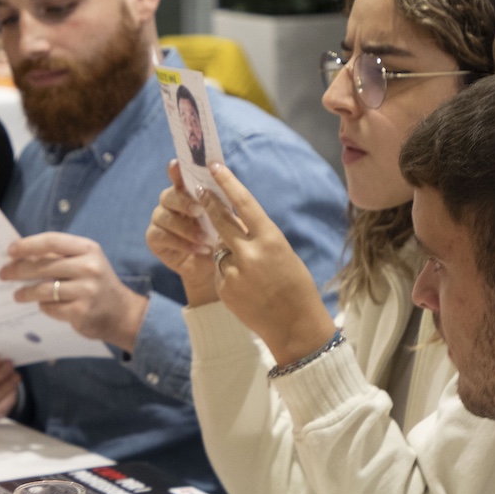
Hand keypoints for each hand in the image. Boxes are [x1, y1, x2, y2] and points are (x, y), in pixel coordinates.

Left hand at [0, 233, 148, 351]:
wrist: (122, 313)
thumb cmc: (96, 284)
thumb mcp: (85, 262)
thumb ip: (59, 256)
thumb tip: (22, 256)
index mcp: (88, 249)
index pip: (52, 241)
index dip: (28, 245)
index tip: (10, 250)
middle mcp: (89, 267)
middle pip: (44, 266)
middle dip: (18, 270)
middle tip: (3, 274)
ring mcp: (86, 290)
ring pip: (44, 289)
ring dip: (25, 293)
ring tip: (17, 295)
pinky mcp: (81, 311)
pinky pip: (51, 308)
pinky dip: (44, 307)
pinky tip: (43, 306)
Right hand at [147, 161, 220, 306]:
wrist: (213, 267)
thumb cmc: (222, 238)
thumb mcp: (228, 220)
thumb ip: (221, 202)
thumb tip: (223, 185)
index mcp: (187, 192)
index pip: (179, 176)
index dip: (176, 170)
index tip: (176, 164)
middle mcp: (170, 202)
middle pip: (168, 195)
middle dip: (183, 201)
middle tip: (199, 210)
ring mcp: (160, 220)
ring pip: (164, 216)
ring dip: (186, 228)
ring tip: (206, 240)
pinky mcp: (154, 238)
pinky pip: (161, 236)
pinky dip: (181, 243)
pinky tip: (199, 249)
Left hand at [201, 164, 335, 365]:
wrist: (295, 325)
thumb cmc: (296, 286)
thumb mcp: (283, 253)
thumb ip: (259, 237)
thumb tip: (235, 222)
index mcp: (271, 239)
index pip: (244, 203)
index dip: (227, 183)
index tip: (214, 167)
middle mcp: (250, 253)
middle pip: (220, 220)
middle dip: (208, 204)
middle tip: (198, 192)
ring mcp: (235, 272)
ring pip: (219, 249)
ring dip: (226, 252)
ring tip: (251, 272)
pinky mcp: (224, 289)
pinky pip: (219, 272)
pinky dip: (227, 274)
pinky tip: (246, 288)